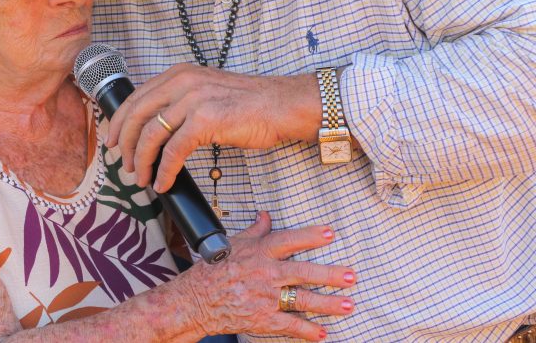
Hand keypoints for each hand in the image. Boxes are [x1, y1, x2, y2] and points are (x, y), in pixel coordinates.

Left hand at [107, 64, 320, 190]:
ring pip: (151, 136)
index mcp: (179, 74)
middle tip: (123, 164)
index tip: (112, 140)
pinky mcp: (206, 120)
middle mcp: (182, 81)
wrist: (282, 105)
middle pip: (137, 115)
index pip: (136, 97)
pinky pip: (174, 152)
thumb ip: (179, 103)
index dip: (119, 122)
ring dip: (142, 162)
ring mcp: (193, 99)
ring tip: (142, 178)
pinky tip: (164, 183)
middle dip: (124, 143)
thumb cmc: (247, 105)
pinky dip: (165, 171)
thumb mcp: (206, 93)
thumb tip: (153, 131)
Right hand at [179, 212, 355, 340]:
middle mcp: (265, 274)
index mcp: (258, 253)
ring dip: (327, 304)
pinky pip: (290, 325)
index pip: (288, 241)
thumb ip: (255, 231)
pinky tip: (322, 333)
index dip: (310, 236)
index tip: (330, 234)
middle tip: (350, 276)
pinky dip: (307, 331)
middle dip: (329, 275)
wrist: (196, 301)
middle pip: (303, 273)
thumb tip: (266, 215)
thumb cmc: (214, 270)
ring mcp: (265, 298)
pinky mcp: (263, 319)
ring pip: (302, 300)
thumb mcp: (233, 244)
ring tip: (348, 305)